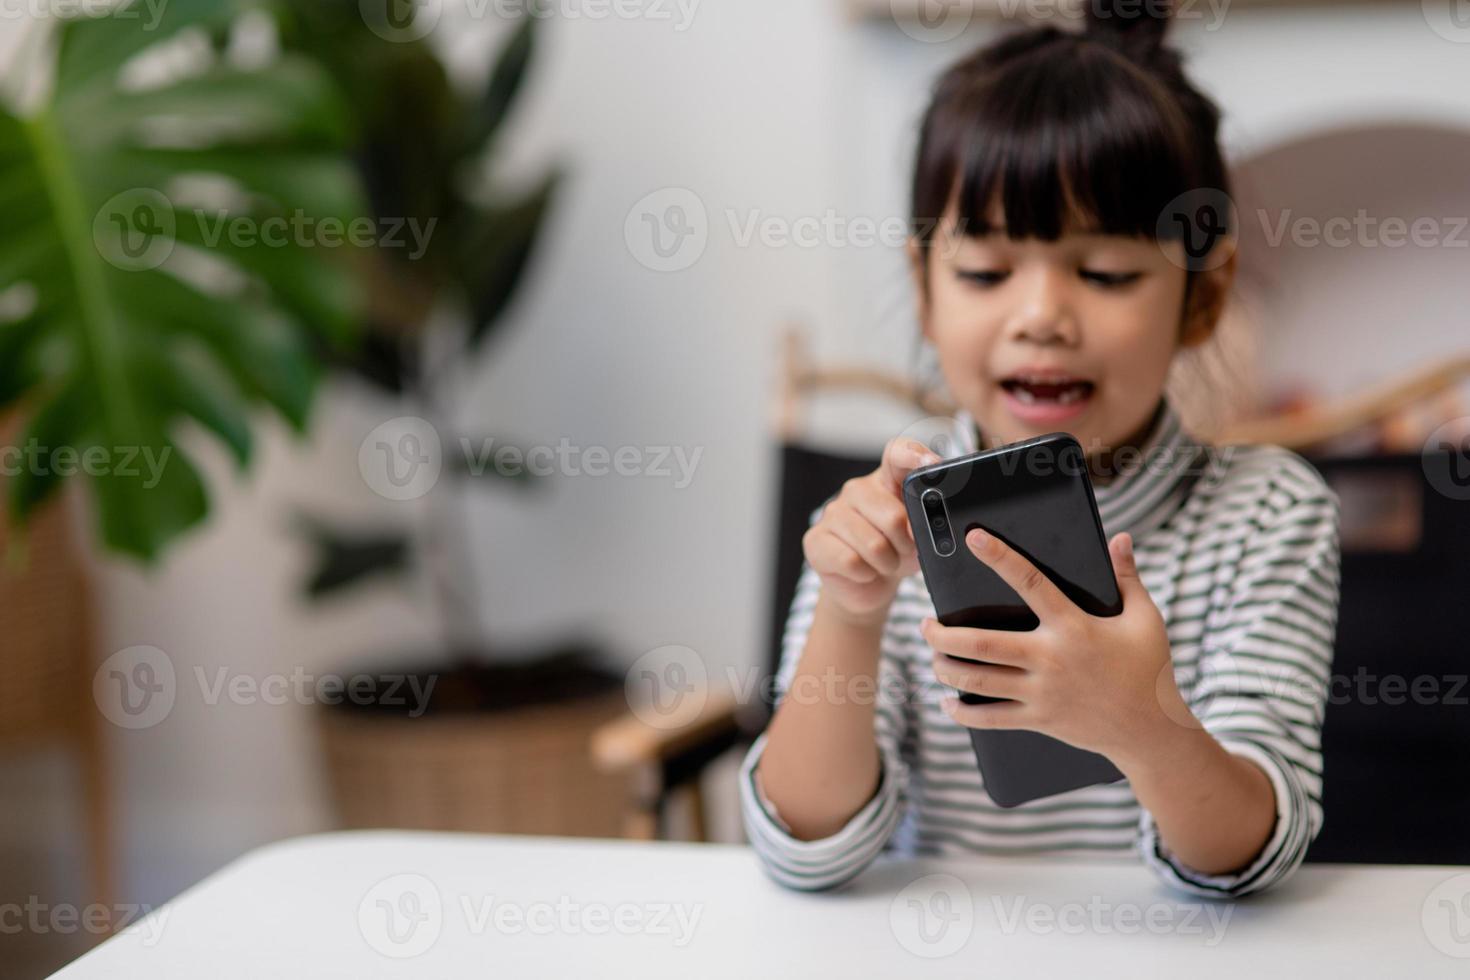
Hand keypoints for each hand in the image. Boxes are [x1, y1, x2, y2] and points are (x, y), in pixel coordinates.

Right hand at [803, 436, 940, 627]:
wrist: (866, 585)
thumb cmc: (896, 552)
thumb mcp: (920, 536)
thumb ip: (927, 523)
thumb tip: (922, 527)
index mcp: (886, 481)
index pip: (897, 453)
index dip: (914, 454)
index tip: (933, 465)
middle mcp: (857, 490)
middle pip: (893, 516)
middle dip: (906, 545)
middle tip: (904, 551)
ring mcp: (832, 513)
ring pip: (873, 545)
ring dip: (887, 564)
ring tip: (885, 563)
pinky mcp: (815, 540)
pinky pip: (851, 562)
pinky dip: (866, 574)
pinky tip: (864, 571)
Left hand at [921, 527, 1193, 768]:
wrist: (1151, 730)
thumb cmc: (1149, 669)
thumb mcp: (1145, 619)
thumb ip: (1128, 578)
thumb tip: (1120, 538)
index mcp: (1073, 626)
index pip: (1030, 582)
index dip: (1000, 557)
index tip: (973, 538)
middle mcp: (1050, 658)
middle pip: (982, 644)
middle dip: (944, 634)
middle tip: (925, 624)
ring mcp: (1041, 692)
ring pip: (978, 680)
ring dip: (946, 668)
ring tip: (932, 656)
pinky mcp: (1039, 719)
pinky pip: (991, 718)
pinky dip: (963, 713)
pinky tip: (948, 703)